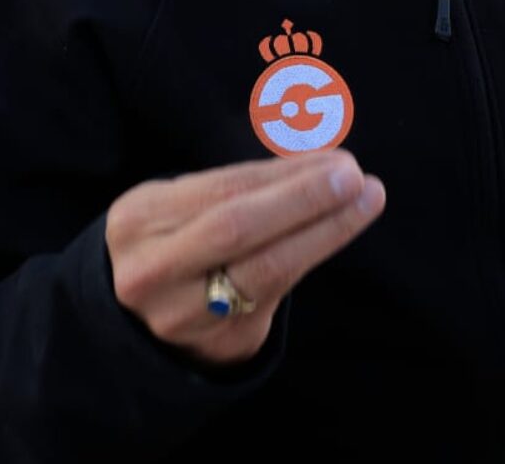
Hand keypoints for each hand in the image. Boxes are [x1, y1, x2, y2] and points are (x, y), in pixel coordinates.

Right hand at [105, 150, 385, 364]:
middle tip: (354, 178)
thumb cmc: (178, 236)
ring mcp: (181, 316)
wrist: (145, 311)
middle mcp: (151, 272)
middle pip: (237, 229)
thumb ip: (245, 183)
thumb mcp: (186, 200)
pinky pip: (275, 297)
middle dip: (303, 200)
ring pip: (265, 271)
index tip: (335, 158)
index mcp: (138, 220)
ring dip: (324, 232)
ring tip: (365, 201)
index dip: (282, 174)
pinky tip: (336, 232)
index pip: (222, 190)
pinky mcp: (217, 345)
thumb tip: (320, 159)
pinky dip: (310, 257)